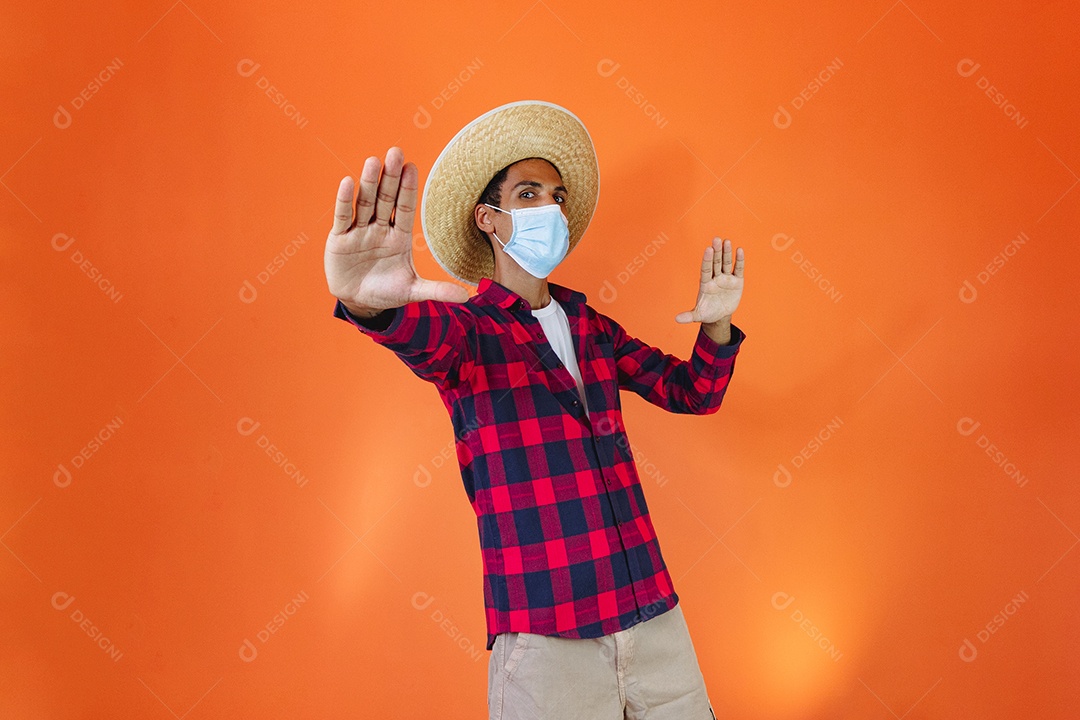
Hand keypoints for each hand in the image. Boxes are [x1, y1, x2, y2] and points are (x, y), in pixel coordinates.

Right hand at [324, 147, 469, 312]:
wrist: (359, 302)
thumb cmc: (387, 291)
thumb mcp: (412, 291)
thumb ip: (436, 290)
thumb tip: (466, 297)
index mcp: (399, 236)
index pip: (405, 208)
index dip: (408, 188)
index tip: (412, 167)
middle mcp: (380, 228)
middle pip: (386, 198)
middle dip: (391, 177)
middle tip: (396, 152)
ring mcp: (360, 231)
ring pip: (365, 203)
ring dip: (369, 182)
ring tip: (373, 161)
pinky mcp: (339, 239)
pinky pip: (343, 217)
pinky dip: (345, 201)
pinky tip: (348, 183)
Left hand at [675, 237, 744, 323]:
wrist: (720, 315)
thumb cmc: (707, 312)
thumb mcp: (698, 315)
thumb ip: (689, 316)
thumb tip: (676, 319)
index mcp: (705, 284)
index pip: (705, 269)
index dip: (707, 259)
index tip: (708, 249)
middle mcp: (715, 278)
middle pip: (716, 263)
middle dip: (716, 252)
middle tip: (716, 239)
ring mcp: (726, 278)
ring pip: (726, 263)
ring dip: (727, 252)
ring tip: (727, 241)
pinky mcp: (737, 281)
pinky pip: (738, 269)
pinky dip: (739, 260)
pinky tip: (739, 250)